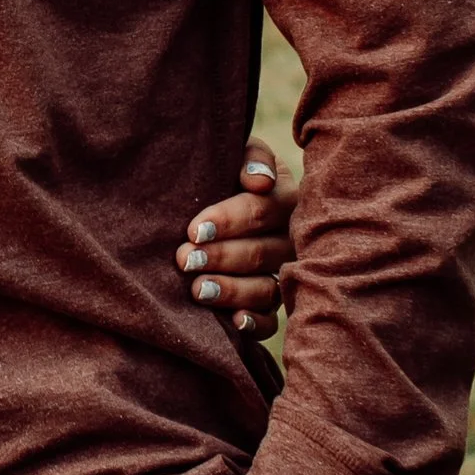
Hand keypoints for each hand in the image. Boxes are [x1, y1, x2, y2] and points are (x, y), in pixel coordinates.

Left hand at [178, 139, 298, 338]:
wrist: (213, 197)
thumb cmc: (224, 172)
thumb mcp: (236, 152)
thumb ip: (250, 157)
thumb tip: (259, 182)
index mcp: (285, 198)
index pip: (261, 211)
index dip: (228, 221)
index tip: (194, 229)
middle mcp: (290, 239)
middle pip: (260, 253)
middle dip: (220, 257)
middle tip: (184, 259)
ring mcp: (283, 273)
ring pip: (266, 289)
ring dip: (231, 290)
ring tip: (197, 289)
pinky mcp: (273, 303)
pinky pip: (272, 320)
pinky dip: (254, 323)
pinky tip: (234, 320)